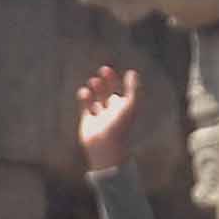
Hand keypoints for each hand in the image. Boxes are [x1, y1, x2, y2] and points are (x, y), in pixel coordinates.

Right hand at [71, 62, 145, 178]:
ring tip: (93, 82)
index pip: (120, 90)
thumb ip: (133, 89)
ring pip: (97, 99)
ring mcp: (100, 117)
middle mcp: (113, 113)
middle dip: (105, 82)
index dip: (115, 79)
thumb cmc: (121, 128)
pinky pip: (85, 106)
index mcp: (124, 109)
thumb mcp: (130, 106)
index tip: (108, 70)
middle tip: (102, 70)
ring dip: (95, 88)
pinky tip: (84, 92)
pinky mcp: (88, 122)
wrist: (106, 148)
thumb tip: (132, 72)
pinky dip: (84, 97)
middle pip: (108, 93)